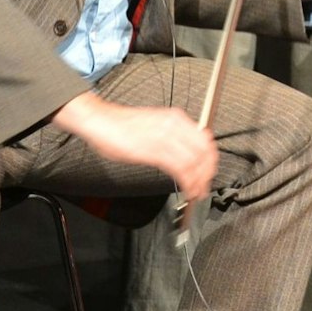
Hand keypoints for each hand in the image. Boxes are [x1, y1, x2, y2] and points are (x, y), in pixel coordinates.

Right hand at [51, 92, 216, 205]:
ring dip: (198, 181)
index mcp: (176, 118)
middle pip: (203, 152)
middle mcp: (174, 126)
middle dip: (207, 173)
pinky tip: (187, 190)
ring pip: (193, 163)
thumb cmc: (122, 125)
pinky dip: (187, 182)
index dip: (210, 159)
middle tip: (205, 186)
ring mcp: (165, 138)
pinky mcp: (153, 151)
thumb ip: (172, 134)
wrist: (100, 121)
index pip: (205, 140)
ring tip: (197, 192)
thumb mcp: (154, 124)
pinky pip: (178, 168)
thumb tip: (184, 149)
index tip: (209, 171)